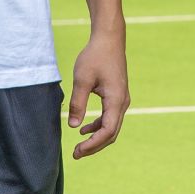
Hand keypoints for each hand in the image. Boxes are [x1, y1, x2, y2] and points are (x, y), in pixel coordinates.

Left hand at [67, 31, 128, 158]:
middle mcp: (122, 103)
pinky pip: (110, 117)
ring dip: (96, 138)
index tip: (77, 151)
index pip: (107, 131)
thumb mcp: (82, 79)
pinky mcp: (117, 96)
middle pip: (111, 133)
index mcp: (116, 100)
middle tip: (76, 154)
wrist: (109, 39)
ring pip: (111, 127)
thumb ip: (77, 103)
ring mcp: (121, 100)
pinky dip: (98, 126)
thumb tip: (72, 126)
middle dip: (94, 146)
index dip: (93, 144)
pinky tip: (83, 129)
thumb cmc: (95, 56)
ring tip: (79, 146)